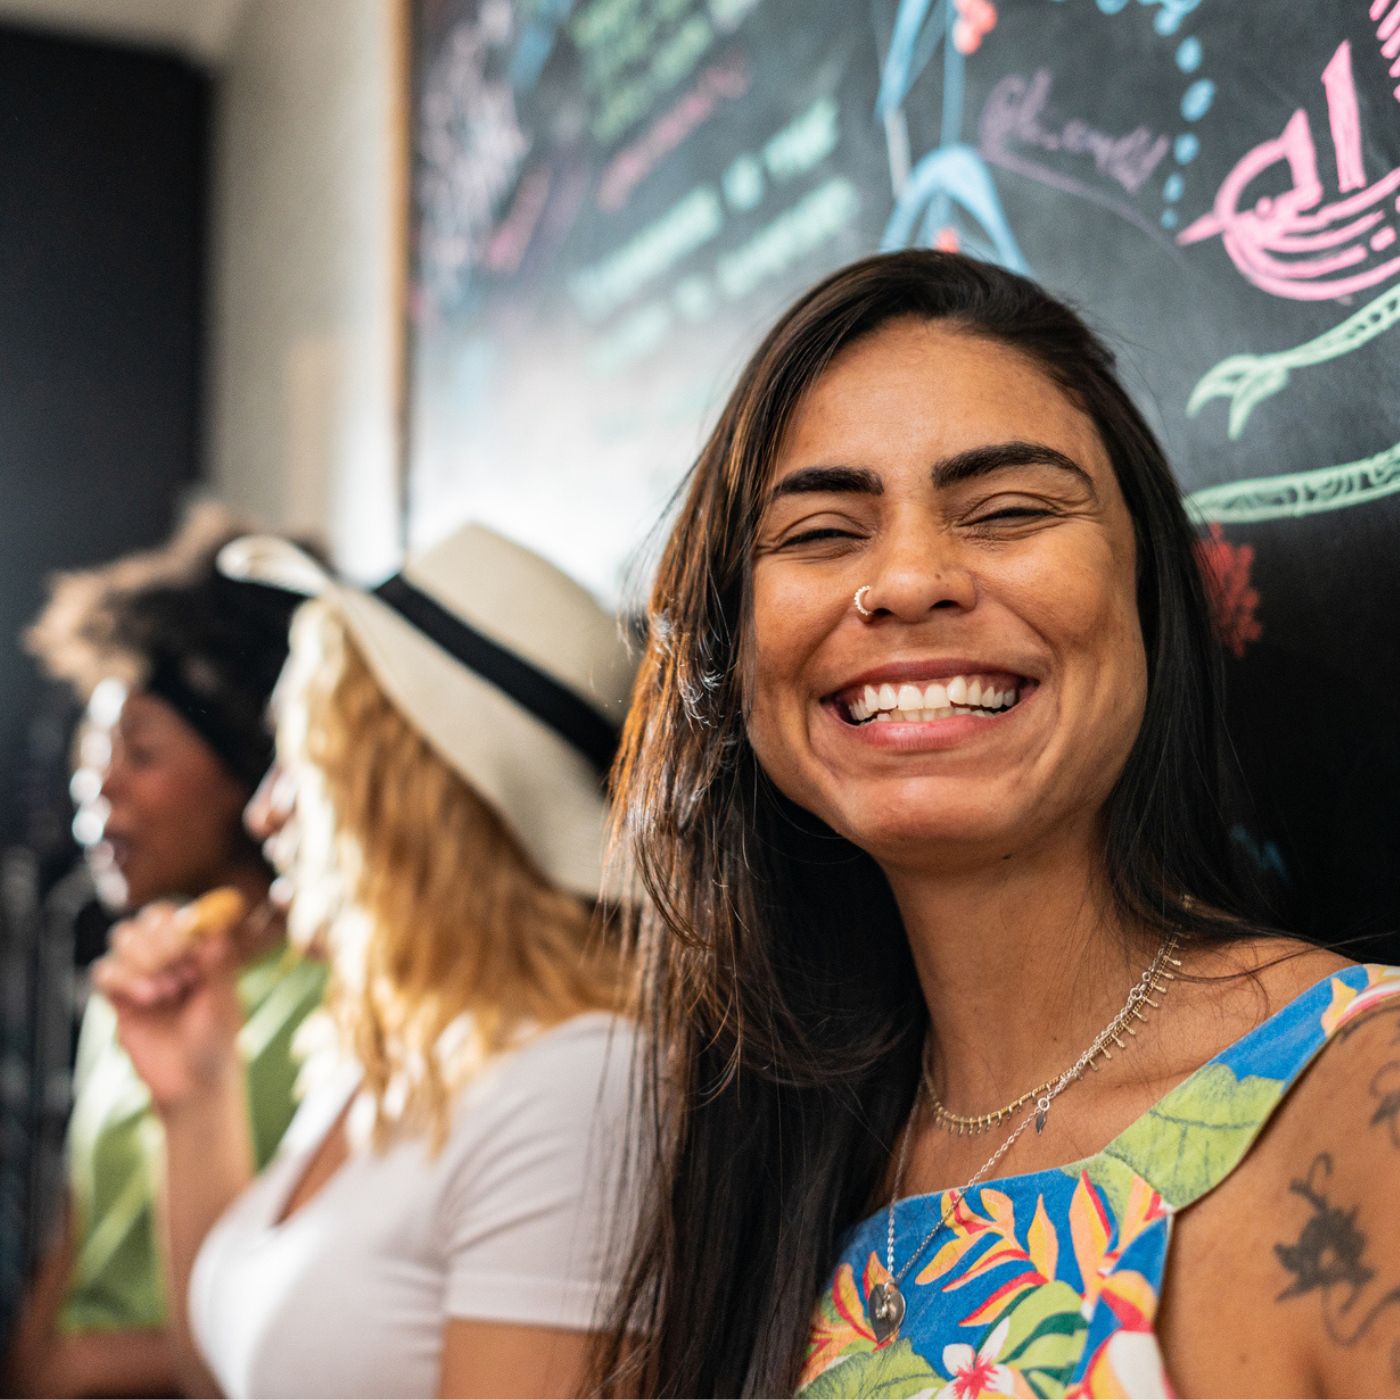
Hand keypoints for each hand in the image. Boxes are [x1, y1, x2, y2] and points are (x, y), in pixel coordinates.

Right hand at [91, 901, 244, 1113]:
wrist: (193, 1084)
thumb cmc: (217, 1040)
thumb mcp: (225, 1003)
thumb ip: (220, 968)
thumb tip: (215, 934)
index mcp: (198, 950)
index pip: (180, 914)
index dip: (182, 922)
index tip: (193, 948)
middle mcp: (168, 957)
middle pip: (147, 919)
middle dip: (162, 940)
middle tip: (182, 974)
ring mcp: (141, 976)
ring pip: (122, 937)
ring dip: (142, 958)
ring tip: (168, 991)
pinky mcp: (119, 1000)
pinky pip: (103, 971)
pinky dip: (123, 978)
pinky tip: (148, 999)